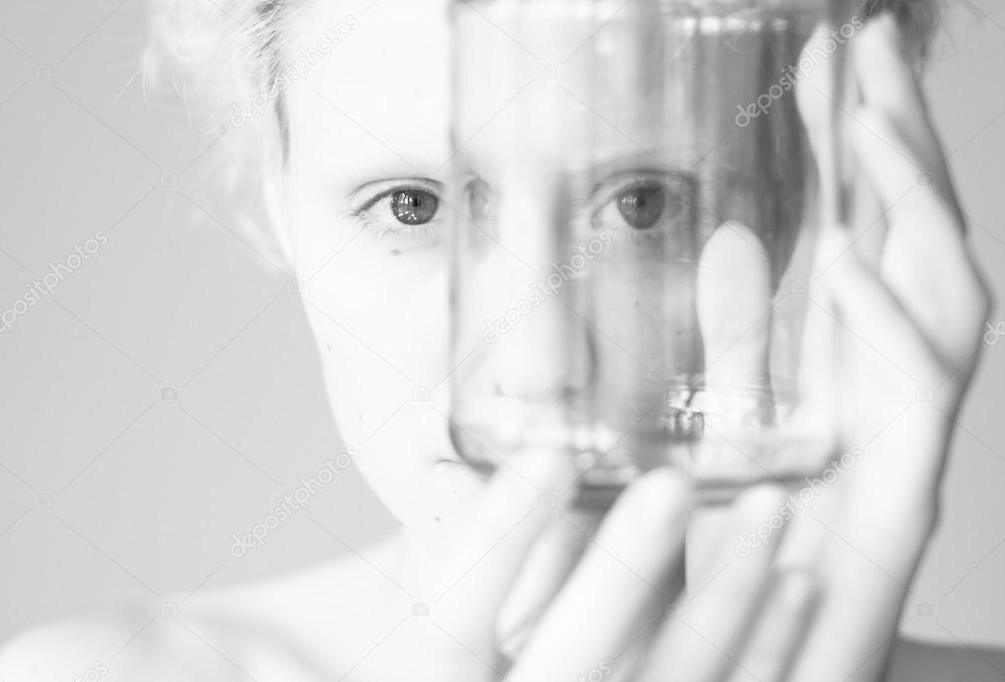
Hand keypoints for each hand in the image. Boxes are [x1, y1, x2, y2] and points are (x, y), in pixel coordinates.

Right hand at [413, 449, 819, 681]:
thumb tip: (461, 472)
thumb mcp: (425, 638)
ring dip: (727, 600)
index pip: (456, 621)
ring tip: (768, 509)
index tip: (546, 455)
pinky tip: (797, 584)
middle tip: (670, 485)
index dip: (499, 537)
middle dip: (624, 569)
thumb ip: (450, 576)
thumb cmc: (464, 667)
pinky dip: (769, 649)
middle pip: (572, 659)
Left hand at [687, 13, 991, 681]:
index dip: (851, 142)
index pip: (859, 230)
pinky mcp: (900, 505)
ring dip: (909, 204)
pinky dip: (885, 325)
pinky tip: (846, 257)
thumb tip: (722, 246)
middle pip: (906, 246)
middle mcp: (883, 394)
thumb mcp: (686, 428)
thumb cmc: (706, 556)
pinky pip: (914, 404)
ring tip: (869, 113)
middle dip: (894, 142)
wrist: (732, 664)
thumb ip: (716, 343)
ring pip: (939, 301)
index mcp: (838, 369)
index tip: (828, 57)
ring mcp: (903, 442)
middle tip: (864, 45)